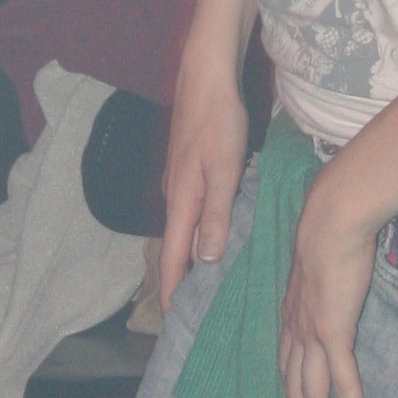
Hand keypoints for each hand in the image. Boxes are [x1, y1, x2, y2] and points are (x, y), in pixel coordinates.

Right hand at [158, 59, 249, 309]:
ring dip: (191, 258)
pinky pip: (193, 213)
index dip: (172, 288)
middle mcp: (176, 196)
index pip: (172, 256)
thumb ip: (216, 213)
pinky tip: (214, 237)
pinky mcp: (192, 171)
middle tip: (191, 312)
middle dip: (180, 280)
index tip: (172, 320)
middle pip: (175, 248)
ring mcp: (182, 183)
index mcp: (182, 201)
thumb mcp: (225, 169)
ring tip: (204, 284)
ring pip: (184, 230)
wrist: (206, 77)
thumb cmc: (218, 121)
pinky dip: (199, 233)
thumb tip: (204, 259)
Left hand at [279, 175, 376, 397]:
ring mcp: (311, 336)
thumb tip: (336, 288)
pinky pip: (342, 384)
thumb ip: (324, 285)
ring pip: (312, 397)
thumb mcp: (321, 267)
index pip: (287, 369)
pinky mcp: (333, 334)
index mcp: (290, 317)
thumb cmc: (329, 235)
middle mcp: (294, 332)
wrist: (331, 220)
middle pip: (294, 391)